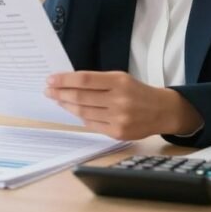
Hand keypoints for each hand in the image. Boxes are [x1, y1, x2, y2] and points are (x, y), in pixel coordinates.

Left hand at [45, 71, 202, 139]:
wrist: (162, 111)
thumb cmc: (137, 92)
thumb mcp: (121, 78)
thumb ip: (98, 81)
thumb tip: (69, 84)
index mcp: (119, 82)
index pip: (85, 80)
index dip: (65, 80)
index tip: (51, 79)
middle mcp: (119, 100)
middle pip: (81, 97)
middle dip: (60, 94)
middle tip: (48, 90)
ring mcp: (118, 118)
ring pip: (83, 112)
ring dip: (67, 106)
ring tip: (57, 100)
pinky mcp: (118, 133)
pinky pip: (92, 124)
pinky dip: (81, 118)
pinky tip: (73, 112)